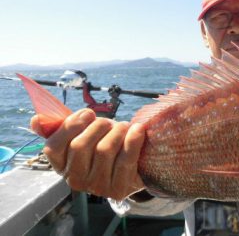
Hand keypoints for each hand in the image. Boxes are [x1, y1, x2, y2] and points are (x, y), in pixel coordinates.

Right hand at [30, 108, 146, 199]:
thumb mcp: (83, 133)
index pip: (53, 147)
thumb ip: (59, 127)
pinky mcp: (119, 190)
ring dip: (117, 130)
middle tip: (109, 122)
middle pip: (80, 146)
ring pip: (104, 150)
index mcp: (61, 166)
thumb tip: (35, 120)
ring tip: (124, 126)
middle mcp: (75, 180)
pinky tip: (137, 130)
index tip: (88, 114)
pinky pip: (126, 158)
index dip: (70, 126)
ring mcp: (97, 188)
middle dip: (98, 126)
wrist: (134, 165)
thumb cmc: (104, 143)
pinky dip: (133, 139)